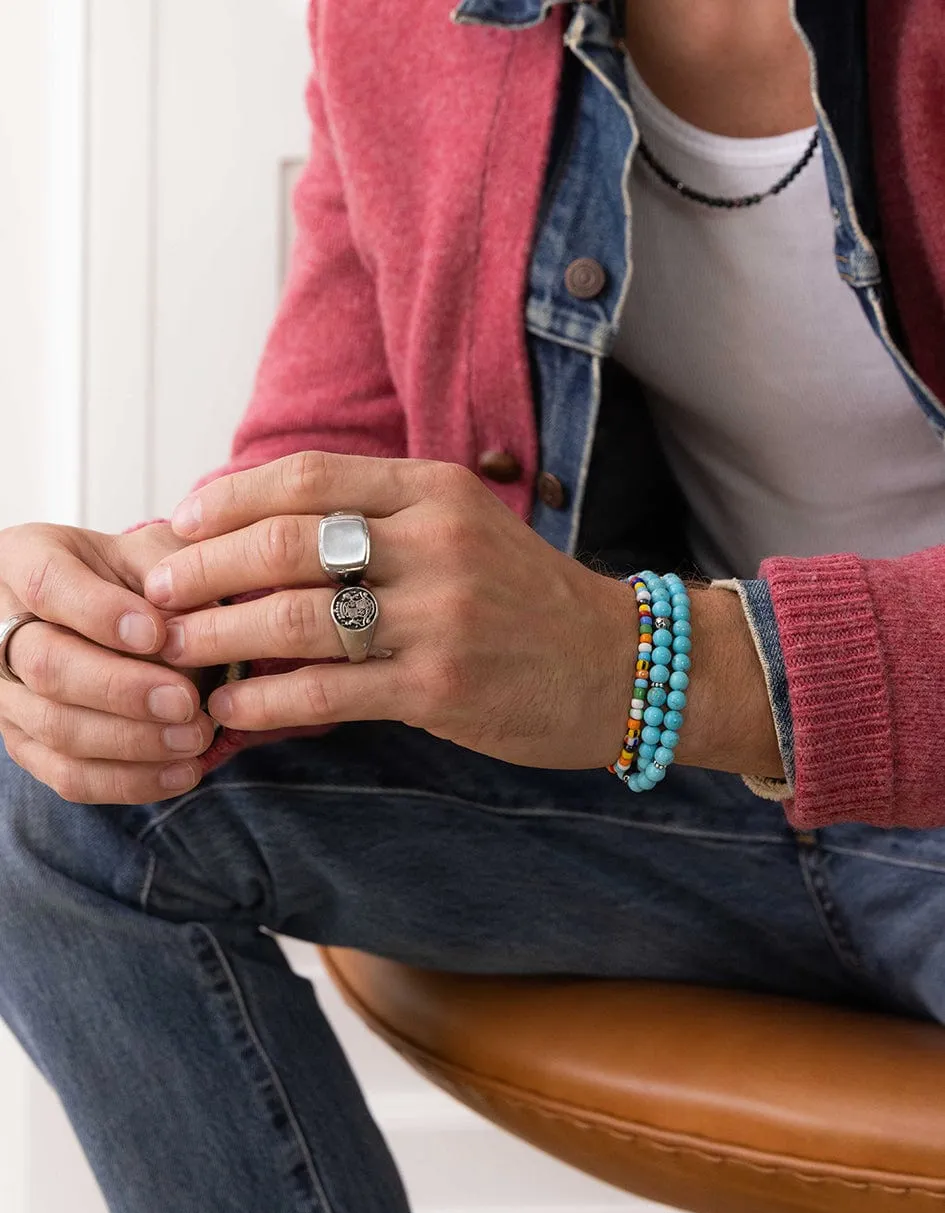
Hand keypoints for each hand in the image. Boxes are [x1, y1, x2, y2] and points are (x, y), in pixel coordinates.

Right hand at [0, 522, 214, 803]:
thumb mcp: (149, 552)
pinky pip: (68, 776)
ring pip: (55, 727)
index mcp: (25, 559)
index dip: (100, 613)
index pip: (46, 585)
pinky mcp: (26, 744)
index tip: (158, 633)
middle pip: (46, 665)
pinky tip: (183, 772)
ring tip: (196, 737)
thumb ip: (168, 571)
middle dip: (121, 690)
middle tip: (187, 701)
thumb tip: (190, 618)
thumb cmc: (130, 576)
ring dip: (133, 742)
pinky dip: (130, 781)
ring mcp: (6, 693)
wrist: (106, 613)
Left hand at [144, 451, 641, 768]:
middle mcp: (437, 542)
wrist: (618, 663)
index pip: (310, 478)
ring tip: (174, 654)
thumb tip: (263, 533)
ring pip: (297, 618)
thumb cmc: (524, 599)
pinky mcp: (442, 685)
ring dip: (219, 637)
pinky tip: (231, 711)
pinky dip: (267, 702)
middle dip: (205, 571)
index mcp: (436, 492)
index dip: (231, 501)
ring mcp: (441, 615)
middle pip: (288, 543)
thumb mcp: (463, 530)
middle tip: (156, 596)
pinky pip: (329, 692)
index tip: (179, 525)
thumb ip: (379, 523)